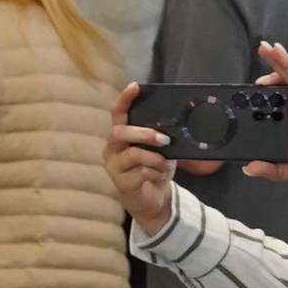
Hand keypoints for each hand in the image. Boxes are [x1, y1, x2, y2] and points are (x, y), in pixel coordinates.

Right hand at [106, 82, 178, 230]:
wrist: (153, 200)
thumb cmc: (154, 170)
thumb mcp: (161, 150)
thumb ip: (161, 138)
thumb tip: (175, 127)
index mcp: (121, 137)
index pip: (117, 113)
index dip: (125, 99)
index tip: (135, 86)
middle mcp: (112, 149)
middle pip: (119, 132)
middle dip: (144, 133)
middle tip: (165, 140)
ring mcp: (114, 166)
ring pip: (133, 154)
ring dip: (156, 159)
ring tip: (166, 165)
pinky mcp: (121, 183)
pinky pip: (140, 173)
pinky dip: (156, 173)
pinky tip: (159, 176)